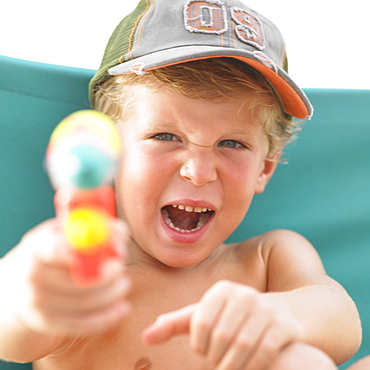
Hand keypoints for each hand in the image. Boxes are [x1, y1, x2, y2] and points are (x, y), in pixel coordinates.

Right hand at [0, 218, 130, 336]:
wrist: (22, 285)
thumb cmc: (60, 250)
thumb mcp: (72, 232)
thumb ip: (101, 227)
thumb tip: (118, 236)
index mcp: (38, 246)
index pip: (55, 249)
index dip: (84, 251)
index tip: (107, 251)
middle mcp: (32, 274)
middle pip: (77, 280)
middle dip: (109, 274)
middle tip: (121, 266)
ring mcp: (37, 302)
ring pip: (85, 302)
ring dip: (112, 293)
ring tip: (123, 283)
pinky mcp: (47, 323)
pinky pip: (83, 324)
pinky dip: (107, 317)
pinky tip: (123, 308)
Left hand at [143, 280, 302, 369]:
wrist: (281, 314)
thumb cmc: (232, 317)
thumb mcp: (203, 316)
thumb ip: (174, 324)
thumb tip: (145, 337)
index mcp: (221, 290)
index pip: (199, 322)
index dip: (199, 345)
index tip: (204, 350)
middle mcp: (243, 294)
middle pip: (220, 336)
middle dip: (216, 357)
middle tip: (218, 361)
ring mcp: (264, 308)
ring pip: (241, 346)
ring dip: (232, 365)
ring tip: (228, 367)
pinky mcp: (282, 325)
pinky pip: (264, 352)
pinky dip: (253, 367)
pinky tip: (248, 367)